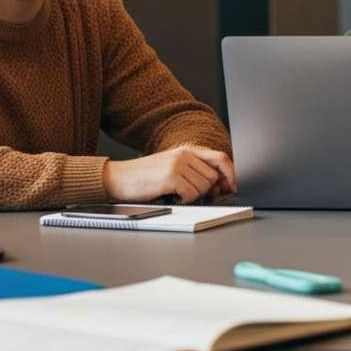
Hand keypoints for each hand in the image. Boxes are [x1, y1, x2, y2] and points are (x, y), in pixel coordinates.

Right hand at [103, 145, 236, 203]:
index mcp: (187, 149)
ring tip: (177, 193)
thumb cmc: (144, 176)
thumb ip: (194, 170)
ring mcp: (177, 164)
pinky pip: (191, 194)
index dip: (231, 174)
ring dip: (194, 196)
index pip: (221, 158)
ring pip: (204, 186)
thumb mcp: (172, 166)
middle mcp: (184, 154)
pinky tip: (171, 196)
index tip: (233, 187)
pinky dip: (184, 200)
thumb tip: (219, 184)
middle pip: (213, 176)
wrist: (117, 178)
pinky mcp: (170, 177)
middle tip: (191, 194)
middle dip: (207, 190)